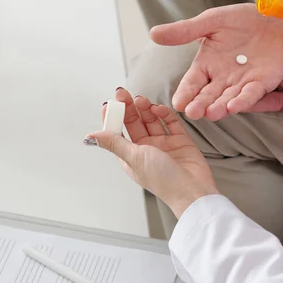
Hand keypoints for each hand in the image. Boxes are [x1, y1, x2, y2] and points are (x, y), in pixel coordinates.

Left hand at [84, 88, 217, 217]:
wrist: (191, 189)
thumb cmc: (162, 179)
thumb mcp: (133, 158)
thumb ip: (113, 143)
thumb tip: (90, 136)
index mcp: (131, 156)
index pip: (118, 132)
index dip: (113, 118)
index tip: (110, 103)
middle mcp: (146, 149)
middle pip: (135, 123)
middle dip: (129, 108)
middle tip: (124, 94)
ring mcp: (163, 144)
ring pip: (152, 120)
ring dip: (145, 109)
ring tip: (142, 100)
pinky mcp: (180, 140)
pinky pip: (171, 122)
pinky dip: (165, 114)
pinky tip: (158, 109)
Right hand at [150, 4, 282, 120]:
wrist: (275, 16)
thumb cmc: (243, 18)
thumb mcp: (212, 22)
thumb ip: (185, 31)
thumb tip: (152, 34)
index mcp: (207, 65)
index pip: (192, 83)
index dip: (185, 93)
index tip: (177, 104)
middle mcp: (223, 78)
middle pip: (209, 95)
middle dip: (201, 105)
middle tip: (193, 114)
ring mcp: (243, 82)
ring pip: (229, 98)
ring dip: (220, 107)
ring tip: (211, 114)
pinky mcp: (263, 83)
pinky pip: (252, 94)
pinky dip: (244, 101)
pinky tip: (234, 107)